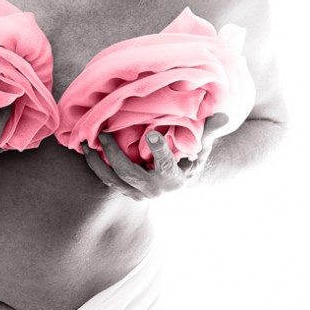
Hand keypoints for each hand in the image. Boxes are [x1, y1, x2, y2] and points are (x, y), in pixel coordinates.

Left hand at [81, 113, 229, 200]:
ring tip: (86, 141)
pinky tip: (85, 149)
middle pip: (131, 172)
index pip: (167, 164)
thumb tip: (224, 117)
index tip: (151, 134)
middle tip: (104, 132)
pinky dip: (95, 165)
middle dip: (115, 152)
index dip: (160, 150)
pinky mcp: (125, 190)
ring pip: (114, 179)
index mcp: (176, 177)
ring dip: (97, 161)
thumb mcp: (201, 144)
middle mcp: (156, 189)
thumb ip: (209, 130)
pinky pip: (107, 179)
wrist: (176, 179)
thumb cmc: (189, 155)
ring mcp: (139, 192)